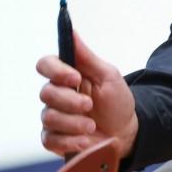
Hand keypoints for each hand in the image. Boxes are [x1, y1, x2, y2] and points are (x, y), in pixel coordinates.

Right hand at [37, 32, 137, 158]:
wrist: (125, 134)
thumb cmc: (117, 102)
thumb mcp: (108, 76)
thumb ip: (86, 56)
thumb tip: (71, 31)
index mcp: (67, 75)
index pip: (45, 65)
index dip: (56, 71)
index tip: (75, 78)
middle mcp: (56, 95)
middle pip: (46, 93)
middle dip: (71, 101)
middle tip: (89, 105)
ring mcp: (54, 117)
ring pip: (49, 117)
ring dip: (74, 122)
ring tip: (92, 125)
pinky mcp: (54, 138)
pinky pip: (50, 139)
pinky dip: (70, 140)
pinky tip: (85, 140)